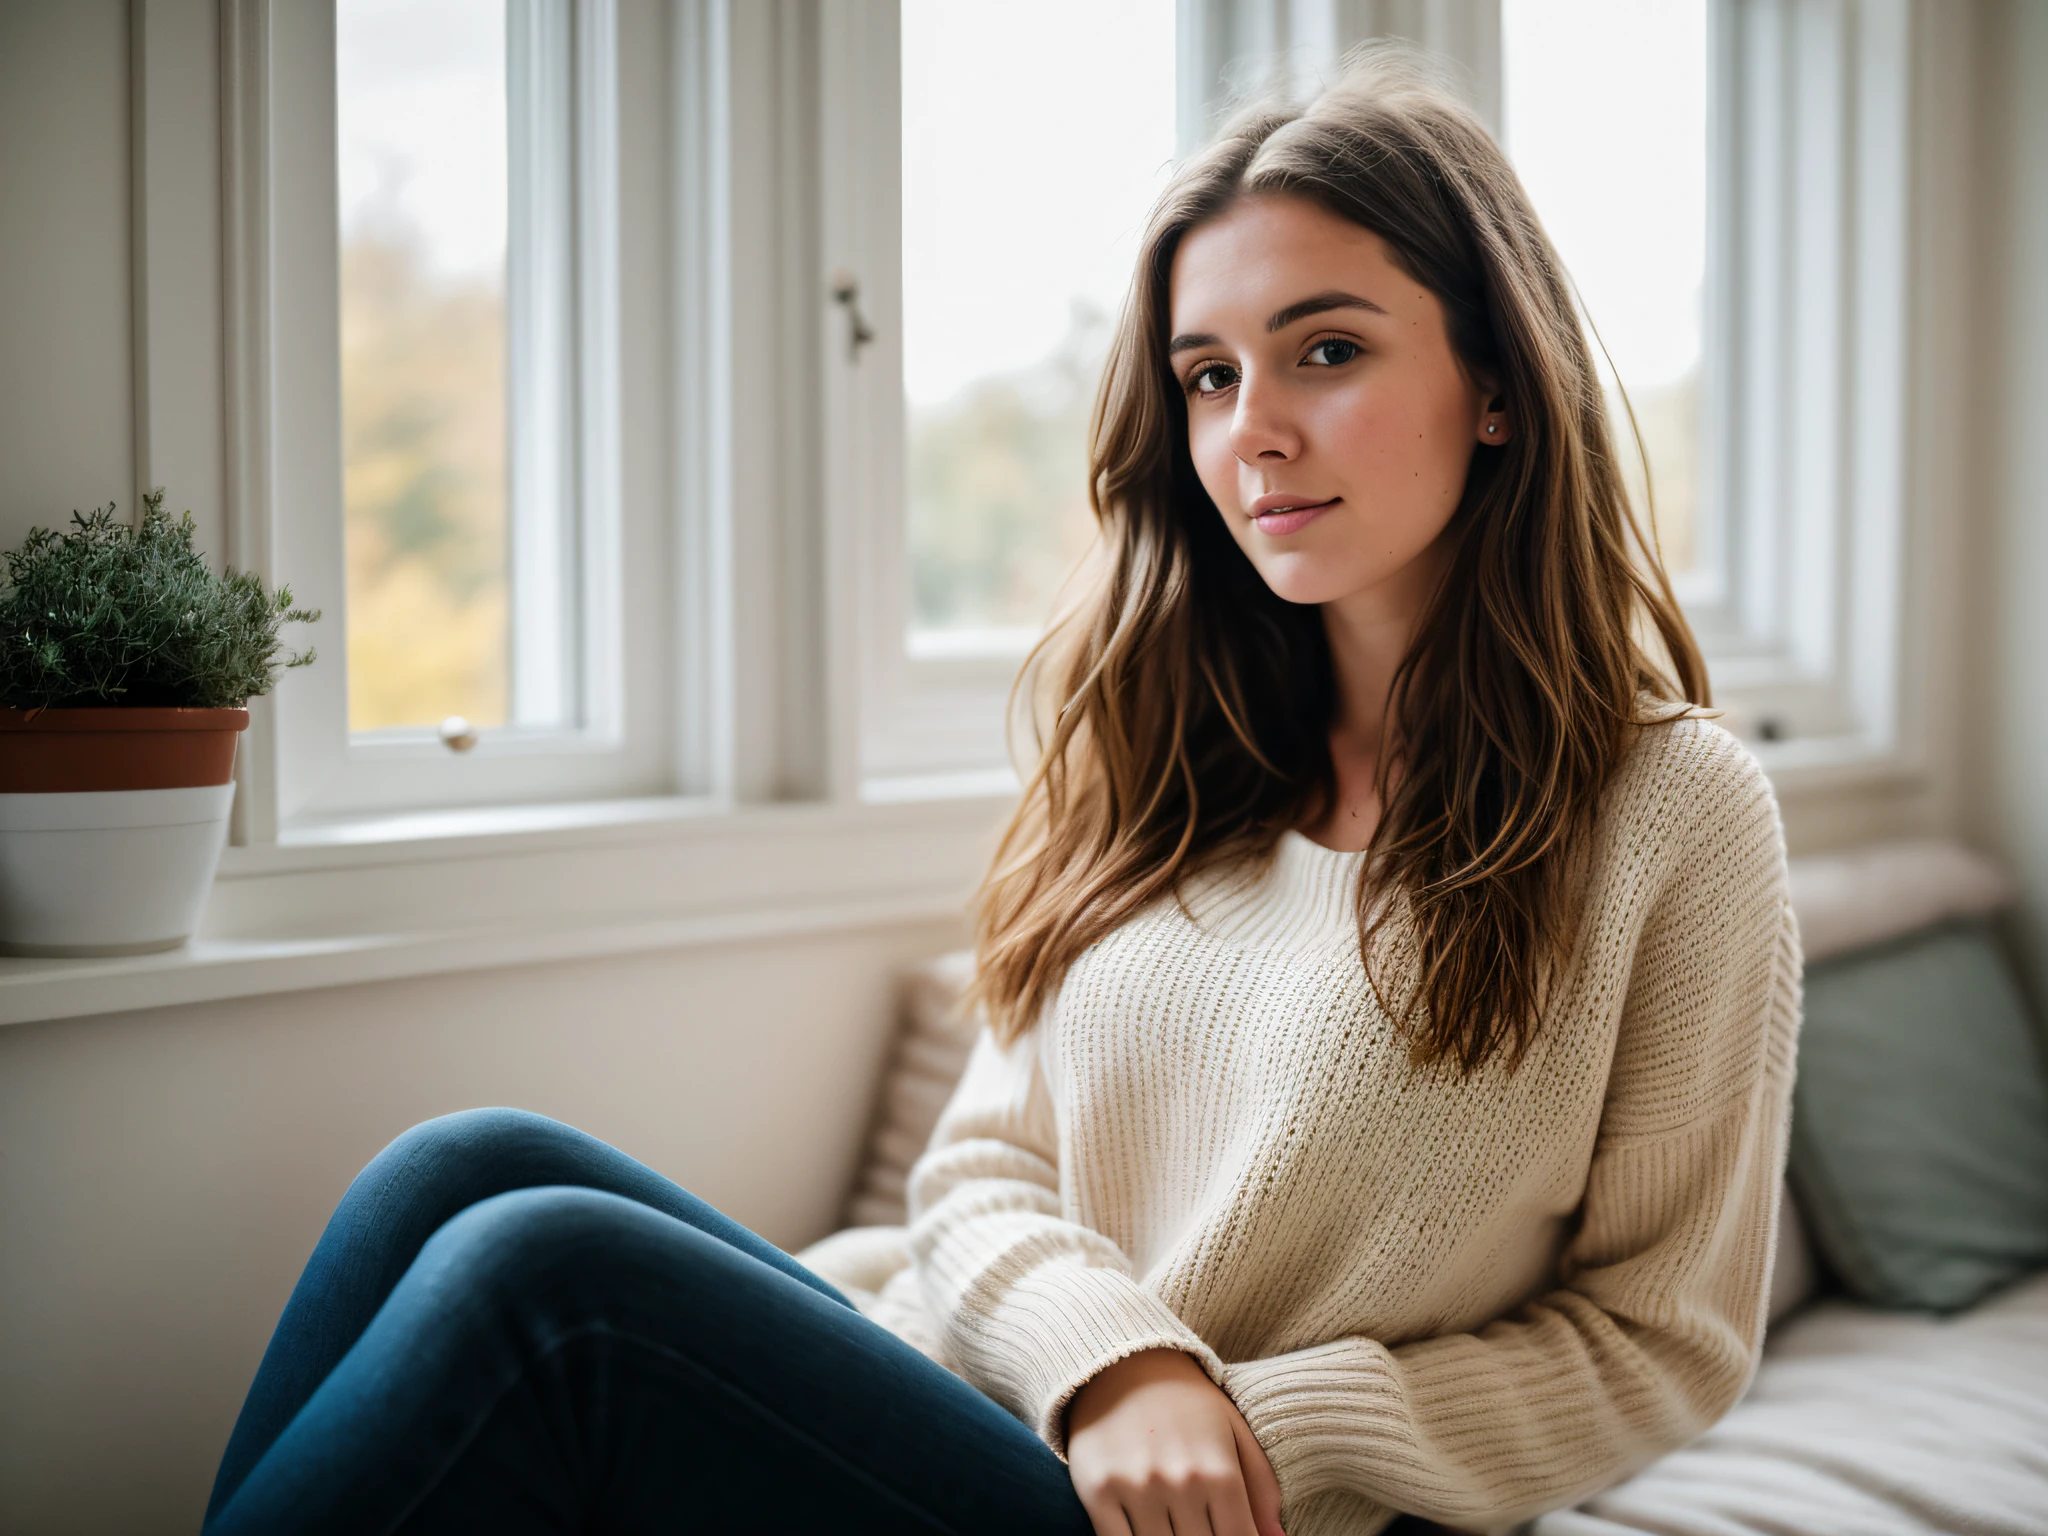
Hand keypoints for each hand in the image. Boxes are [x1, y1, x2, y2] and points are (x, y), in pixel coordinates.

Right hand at [1065, 1348, 1284, 1535]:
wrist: (1123, 1360)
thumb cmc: (1188, 1402)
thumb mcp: (1235, 1433)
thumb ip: (1261, 1489)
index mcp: (1220, 1472)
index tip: (1225, 1535)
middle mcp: (1180, 1481)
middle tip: (1197, 1526)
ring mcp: (1137, 1487)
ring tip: (1174, 1525)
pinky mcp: (1098, 1490)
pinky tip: (1144, 1530)